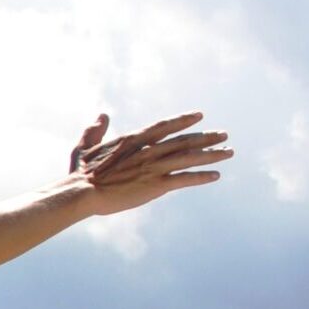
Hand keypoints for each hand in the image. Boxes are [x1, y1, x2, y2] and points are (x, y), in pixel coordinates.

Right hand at [67, 110, 233, 215]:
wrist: (81, 193)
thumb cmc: (79, 173)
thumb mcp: (84, 147)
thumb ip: (94, 130)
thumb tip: (102, 115)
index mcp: (132, 140)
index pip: (164, 126)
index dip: (183, 120)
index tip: (199, 115)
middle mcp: (147, 151)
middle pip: (183, 140)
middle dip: (206, 137)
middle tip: (224, 134)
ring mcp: (153, 167)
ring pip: (189, 157)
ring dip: (211, 154)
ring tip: (229, 152)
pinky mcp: (156, 186)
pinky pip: (185, 179)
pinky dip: (201, 177)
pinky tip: (215, 176)